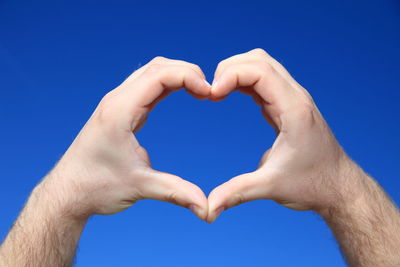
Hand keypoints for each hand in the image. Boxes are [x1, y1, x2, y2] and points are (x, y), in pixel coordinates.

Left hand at [42, 57, 210, 219]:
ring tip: (200, 90)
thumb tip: (207, 208)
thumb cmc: (96, 187)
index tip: (210, 93)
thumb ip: (177, 192)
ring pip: (151, 72)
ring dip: (177, 75)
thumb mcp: (140, 187)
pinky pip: (146, 86)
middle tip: (209, 90)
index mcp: (120, 110)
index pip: (160, 75)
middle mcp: (117, 100)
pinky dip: (167, 84)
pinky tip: (182, 93)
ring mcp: (117, 103)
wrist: (68, 192)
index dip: (189, 77)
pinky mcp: (119, 111)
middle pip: (157, 67)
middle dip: (187, 72)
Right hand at [207, 48, 356, 221]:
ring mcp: (293, 99)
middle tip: (210, 93)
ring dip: (236, 71)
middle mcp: (295, 97)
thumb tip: (207, 208)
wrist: (338, 186)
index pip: (259, 70)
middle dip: (229, 69)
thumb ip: (236, 193)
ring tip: (217, 92)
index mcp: (293, 109)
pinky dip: (243, 81)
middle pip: (258, 60)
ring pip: (262, 65)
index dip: (230, 75)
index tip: (211, 95)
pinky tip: (229, 94)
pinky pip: (263, 80)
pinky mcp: (288, 105)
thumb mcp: (271, 187)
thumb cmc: (312, 184)